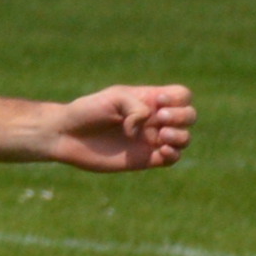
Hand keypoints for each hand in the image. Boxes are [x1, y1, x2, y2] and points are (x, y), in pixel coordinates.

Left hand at [44, 83, 192, 173]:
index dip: (178, 99)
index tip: (158, 101)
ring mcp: (150, 140)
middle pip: (189, 116)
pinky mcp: (144, 159)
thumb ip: (137, 106)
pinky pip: (172, 158)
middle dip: (182, 116)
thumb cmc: (87, 111)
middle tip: (161, 119)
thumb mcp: (113, 98)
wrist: (66, 135)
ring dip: (180, 135)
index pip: (182, 95)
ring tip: (160, 135)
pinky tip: (161, 150)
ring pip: (184, 138)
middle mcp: (154, 120)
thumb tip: (148, 127)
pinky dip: (174, 154)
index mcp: (149, 100)